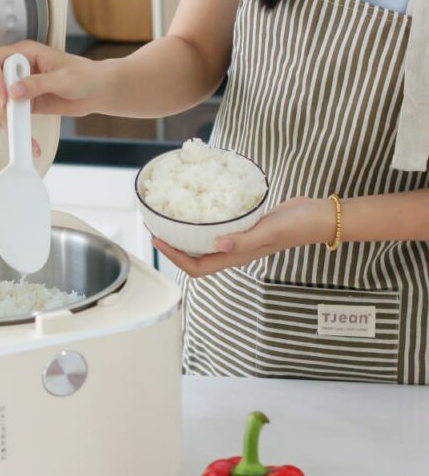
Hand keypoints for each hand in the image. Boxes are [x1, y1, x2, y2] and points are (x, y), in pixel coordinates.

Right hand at [0, 40, 109, 152]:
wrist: (98, 91)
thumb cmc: (86, 75)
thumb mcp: (63, 78)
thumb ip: (38, 84)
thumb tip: (14, 91)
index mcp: (25, 53)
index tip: (3, 95)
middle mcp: (19, 69)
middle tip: (11, 113)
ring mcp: (21, 87)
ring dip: (6, 118)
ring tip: (22, 129)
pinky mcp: (26, 104)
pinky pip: (12, 116)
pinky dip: (17, 129)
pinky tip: (28, 140)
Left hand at [152, 196, 336, 277]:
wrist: (318, 216)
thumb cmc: (297, 225)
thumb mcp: (270, 230)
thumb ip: (245, 239)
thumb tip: (217, 244)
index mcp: (237, 257)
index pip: (197, 267)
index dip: (174, 257)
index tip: (157, 240)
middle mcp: (234, 251)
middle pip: (196, 258)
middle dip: (173, 247)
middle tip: (157, 228)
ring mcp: (240, 240)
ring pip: (204, 245)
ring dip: (186, 236)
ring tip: (170, 220)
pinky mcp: (245, 227)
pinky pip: (217, 230)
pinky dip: (202, 223)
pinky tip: (198, 208)